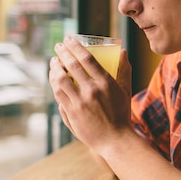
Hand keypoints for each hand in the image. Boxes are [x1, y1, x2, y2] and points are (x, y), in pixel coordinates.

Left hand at [48, 36, 133, 156]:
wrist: (114, 140)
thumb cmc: (121, 114)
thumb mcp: (126, 90)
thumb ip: (124, 69)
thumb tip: (122, 51)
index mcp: (106, 83)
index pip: (87, 58)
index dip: (75, 46)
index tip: (69, 39)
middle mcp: (92, 91)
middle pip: (71, 66)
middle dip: (62, 52)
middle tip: (58, 45)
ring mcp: (80, 103)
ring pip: (60, 80)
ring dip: (54, 67)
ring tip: (54, 61)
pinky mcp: (71, 113)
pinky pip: (58, 94)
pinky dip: (54, 83)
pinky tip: (54, 78)